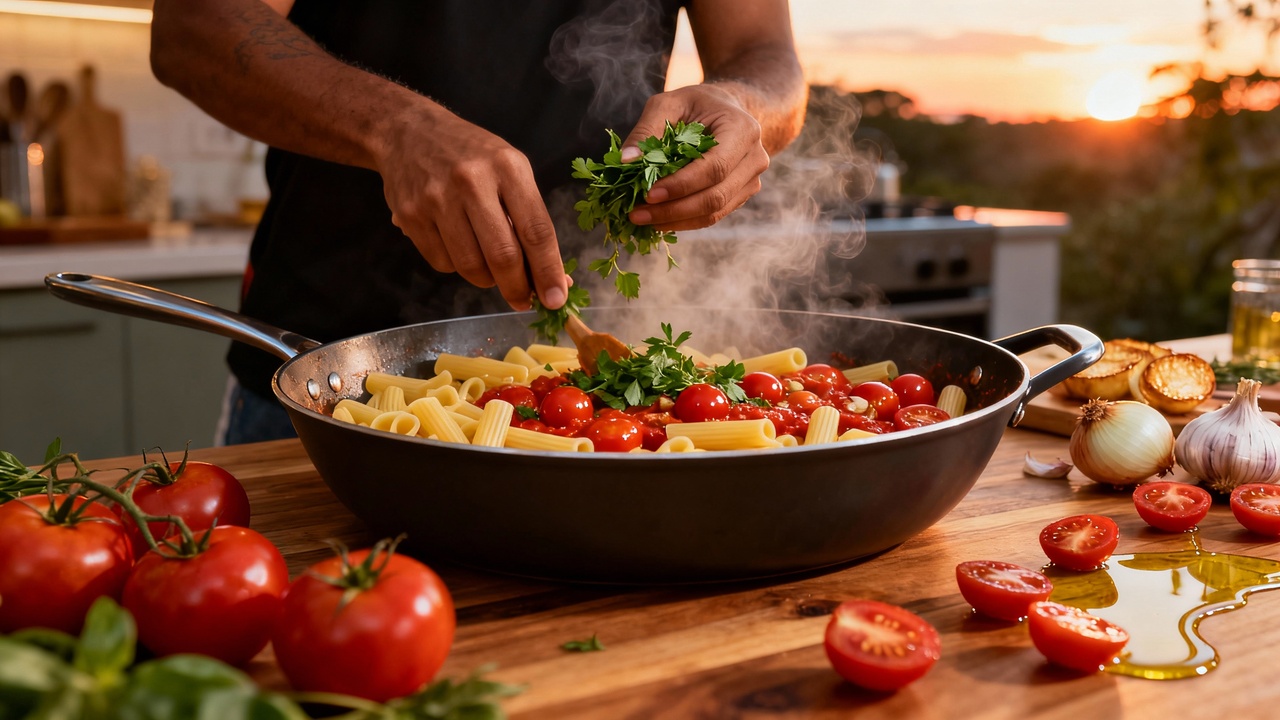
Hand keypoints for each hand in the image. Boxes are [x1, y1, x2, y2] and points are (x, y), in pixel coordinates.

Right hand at [375, 102, 567, 310]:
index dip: (548, 271)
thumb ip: (530, 218)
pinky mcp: (410, 216)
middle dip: (518, 288)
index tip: (556, 299)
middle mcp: (472, 182)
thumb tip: (552, 276)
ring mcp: (437, 199)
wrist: (408, 132)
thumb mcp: (509, 170)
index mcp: (507, 167)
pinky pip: (443, 263)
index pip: (536, 230)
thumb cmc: (471, 155)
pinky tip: (459, 246)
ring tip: (490, 268)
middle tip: (523, 301)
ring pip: (471, 266)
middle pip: (503, 256)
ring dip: (487, 280)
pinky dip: (458, 267)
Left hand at [619, 85, 769, 230]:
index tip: (648, 194)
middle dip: (673, 209)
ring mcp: (751, 180)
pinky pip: (713, 215)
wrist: (727, 111)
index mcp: (742, 130)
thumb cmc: (697, 104)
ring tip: (642, 219)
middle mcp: (754, 158)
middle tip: (636, 214)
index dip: (681, 185)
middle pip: (715, 196)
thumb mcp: (669, 103)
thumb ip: (647, 129)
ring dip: (676, 220)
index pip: (714, 167)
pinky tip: (658, 219)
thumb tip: (627, 161)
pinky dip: (684, 221)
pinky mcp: (741, 195)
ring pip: (714, 212)